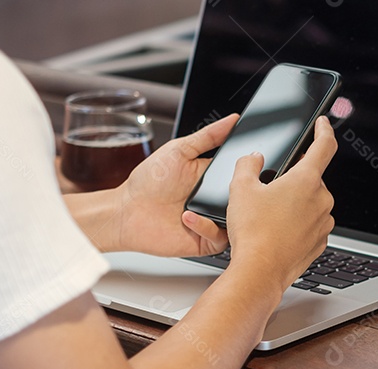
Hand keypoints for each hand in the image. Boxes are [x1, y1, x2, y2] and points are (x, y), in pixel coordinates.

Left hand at [114, 114, 238, 256]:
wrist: (127, 212)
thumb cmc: (148, 181)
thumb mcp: (179, 150)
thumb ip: (208, 136)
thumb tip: (232, 119)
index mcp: (213, 177)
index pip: (242, 173)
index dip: (248, 169)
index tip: (251, 162)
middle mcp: (215, 199)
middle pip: (244, 198)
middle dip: (243, 192)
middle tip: (230, 185)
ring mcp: (212, 220)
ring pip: (238, 220)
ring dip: (227, 212)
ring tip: (205, 202)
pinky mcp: (205, 241)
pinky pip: (221, 238)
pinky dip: (208, 228)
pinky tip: (188, 218)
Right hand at [226, 116, 337, 292]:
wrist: (259, 272)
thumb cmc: (253, 232)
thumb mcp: (240, 189)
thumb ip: (247, 164)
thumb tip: (253, 158)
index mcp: (307, 180)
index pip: (324, 145)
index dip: (323, 129)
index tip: (322, 123)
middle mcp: (322, 200)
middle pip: (311, 179)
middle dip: (293, 180)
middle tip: (270, 189)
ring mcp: (323, 223)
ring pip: (310, 203)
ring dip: (295, 203)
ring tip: (269, 215)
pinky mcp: (320, 242)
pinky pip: (310, 224)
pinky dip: (297, 223)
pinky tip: (277, 231)